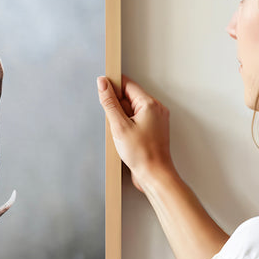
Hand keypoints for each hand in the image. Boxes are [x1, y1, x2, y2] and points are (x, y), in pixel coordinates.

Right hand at [97, 75, 174, 192]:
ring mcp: (156, 120)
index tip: (102, 91)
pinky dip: (127, 126)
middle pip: (130, 97)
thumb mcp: (119, 126)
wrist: (154, 175)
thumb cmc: (142, 154)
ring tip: (122, 134)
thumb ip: (109, 102)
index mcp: (150, 104)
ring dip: (122, 118)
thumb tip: (103, 83)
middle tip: (114, 123)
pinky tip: (125, 138)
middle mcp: (156, 109)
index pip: (128, 84)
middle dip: (117, 107)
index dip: (113, 87)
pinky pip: (137, 120)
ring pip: (132, 110)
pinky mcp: (153, 130)